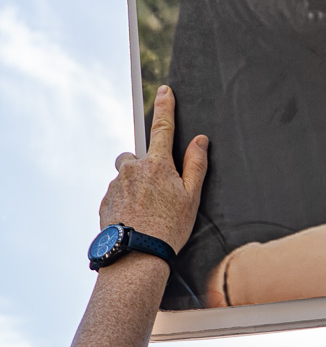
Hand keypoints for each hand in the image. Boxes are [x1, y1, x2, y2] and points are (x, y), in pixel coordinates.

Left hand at [100, 86, 207, 252]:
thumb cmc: (169, 229)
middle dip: (142, 167)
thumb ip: (196, 165)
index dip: (165, 107)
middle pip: (135, 156)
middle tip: (156, 192)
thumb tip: (199, 141)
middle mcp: (132, 169)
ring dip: (133, 188)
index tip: (164, 91)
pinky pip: (115, 195)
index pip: (163, 128)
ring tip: (146, 213)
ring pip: (124, 177)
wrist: (137, 255)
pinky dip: (124, 204)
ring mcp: (116, 185)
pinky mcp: (104, 201)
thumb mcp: (192, 197)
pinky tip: (135, 221)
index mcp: (157, 165)